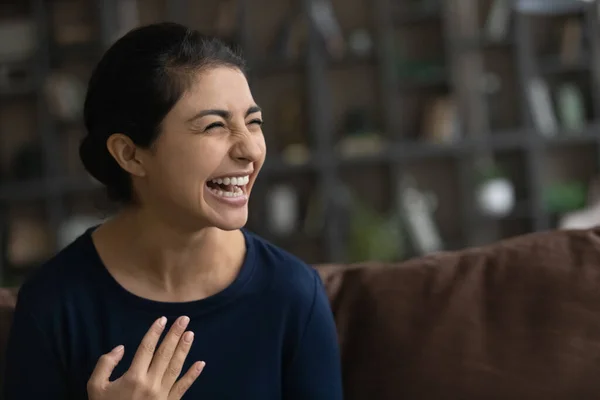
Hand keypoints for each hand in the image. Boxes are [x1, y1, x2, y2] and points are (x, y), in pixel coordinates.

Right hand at [87, 316, 204, 399]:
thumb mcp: (95, 387)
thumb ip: (105, 364)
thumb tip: (121, 348)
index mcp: (133, 377)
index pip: (147, 348)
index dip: (155, 332)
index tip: (163, 319)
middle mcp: (150, 383)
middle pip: (165, 354)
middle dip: (174, 335)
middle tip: (184, 319)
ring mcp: (162, 394)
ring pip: (175, 367)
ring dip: (184, 349)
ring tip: (190, 334)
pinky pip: (183, 388)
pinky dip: (192, 375)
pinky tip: (201, 363)